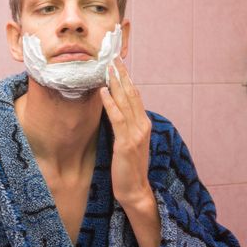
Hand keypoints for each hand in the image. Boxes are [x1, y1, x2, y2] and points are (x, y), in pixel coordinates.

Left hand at [100, 57, 152, 206]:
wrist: (135, 190)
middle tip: (113, 56)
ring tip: (108, 67)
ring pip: (126, 102)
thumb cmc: (128, 166)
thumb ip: (125, 124)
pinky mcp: (126, 143)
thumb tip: (113, 108)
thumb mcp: (129, 141)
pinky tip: (103, 91)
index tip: (118, 63)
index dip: (127, 78)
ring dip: (116, 83)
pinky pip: (117, 119)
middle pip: (131, 93)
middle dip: (122, 74)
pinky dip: (110, 103)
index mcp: (143, 123)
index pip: (135, 95)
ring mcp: (136, 134)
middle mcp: (142, 125)